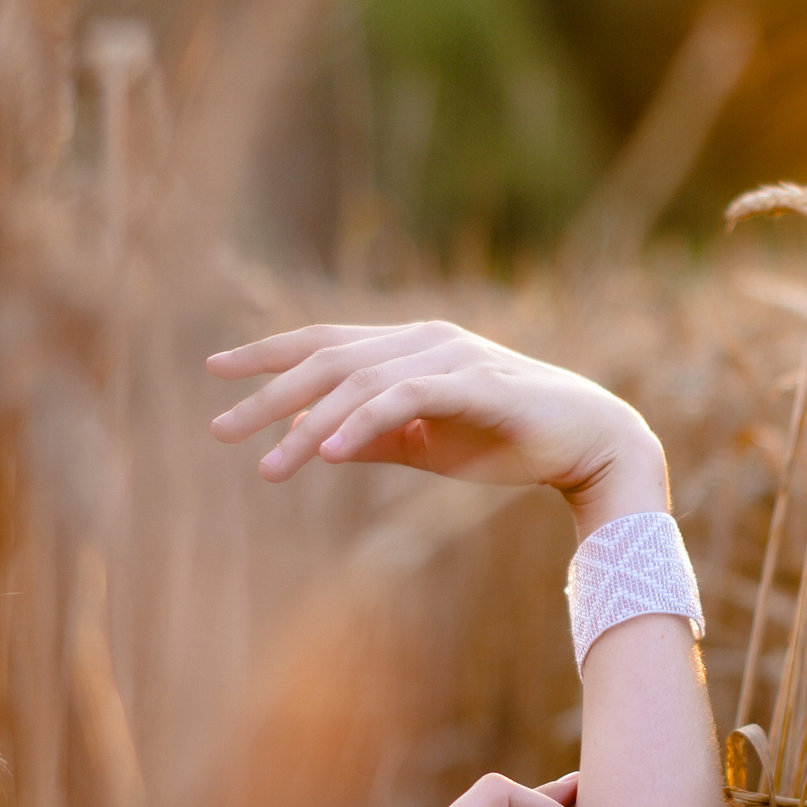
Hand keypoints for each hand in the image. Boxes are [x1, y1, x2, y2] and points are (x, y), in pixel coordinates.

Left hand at [207, 322, 668, 532]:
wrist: (589, 442)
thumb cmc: (507, 440)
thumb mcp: (426, 443)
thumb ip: (372, 436)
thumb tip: (310, 442)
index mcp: (408, 346)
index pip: (324, 341)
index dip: (268, 353)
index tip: (217, 371)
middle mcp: (423, 340)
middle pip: (327, 357)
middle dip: (268, 394)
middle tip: (220, 430)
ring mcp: (450, 357)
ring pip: (358, 380)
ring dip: (309, 425)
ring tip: (270, 467)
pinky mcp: (476, 384)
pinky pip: (405, 399)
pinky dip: (363, 423)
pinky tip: (329, 450)